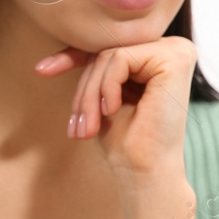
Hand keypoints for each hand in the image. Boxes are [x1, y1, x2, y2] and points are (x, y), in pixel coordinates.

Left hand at [35, 36, 196, 178]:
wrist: (144, 170)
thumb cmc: (126, 139)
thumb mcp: (102, 96)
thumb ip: (94, 68)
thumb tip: (52, 56)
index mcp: (158, 56)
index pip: (107, 48)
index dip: (72, 57)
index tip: (41, 70)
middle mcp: (172, 48)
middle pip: (106, 51)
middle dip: (84, 89)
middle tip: (78, 127)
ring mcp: (177, 49)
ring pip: (109, 55)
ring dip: (90, 94)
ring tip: (89, 126)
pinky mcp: (174, 57)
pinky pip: (119, 58)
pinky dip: (106, 87)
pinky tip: (112, 110)